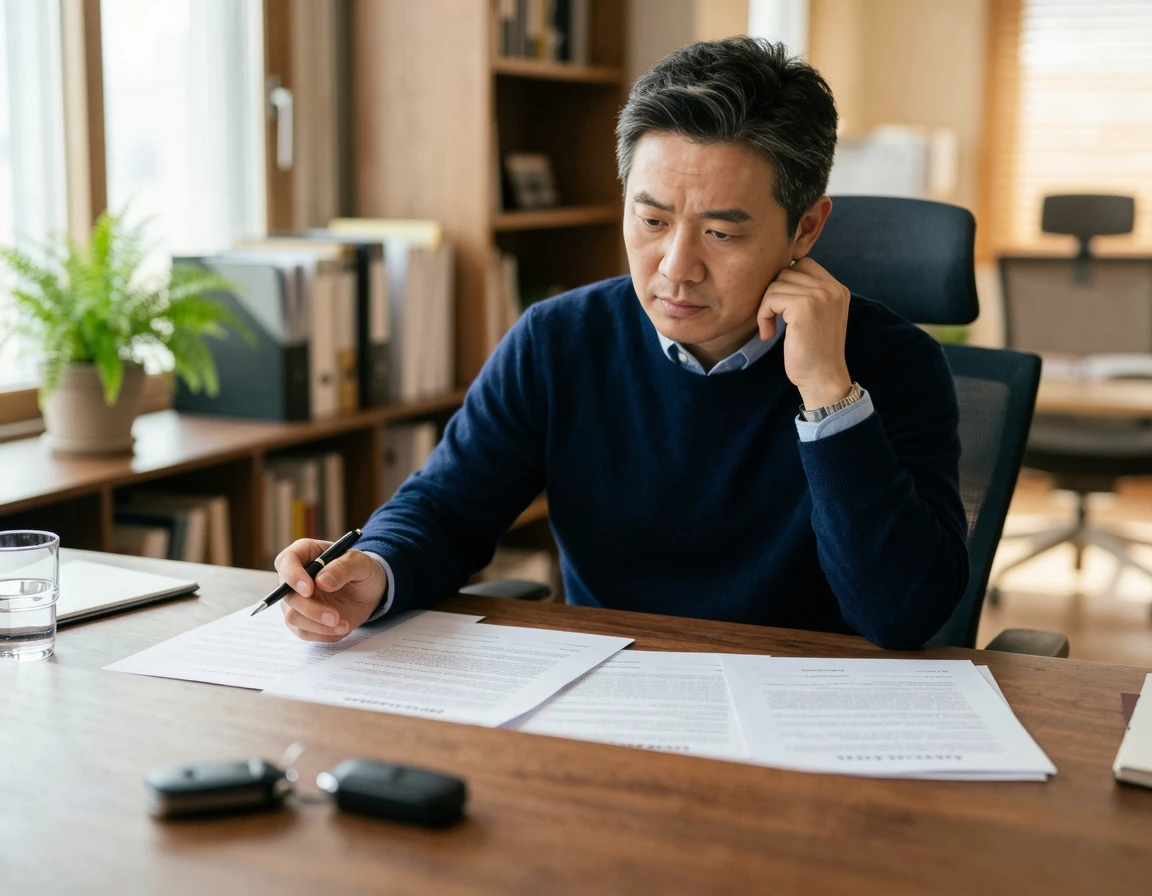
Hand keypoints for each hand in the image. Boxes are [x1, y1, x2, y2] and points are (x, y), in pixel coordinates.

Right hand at [273, 539, 387, 641]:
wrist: (369, 591)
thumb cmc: (361, 569)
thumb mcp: (360, 563)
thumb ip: (343, 568)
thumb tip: (322, 581)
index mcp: (305, 553)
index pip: (286, 562)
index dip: (293, 576)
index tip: (309, 590)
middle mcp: (294, 578)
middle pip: (287, 595)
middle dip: (311, 609)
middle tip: (335, 617)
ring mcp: (296, 600)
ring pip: (293, 617)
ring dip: (318, 625)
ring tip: (344, 625)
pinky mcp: (303, 620)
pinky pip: (303, 632)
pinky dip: (322, 634)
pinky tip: (341, 629)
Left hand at [757, 257, 852, 409]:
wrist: (823, 378)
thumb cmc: (814, 353)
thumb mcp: (817, 316)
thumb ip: (807, 294)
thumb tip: (778, 275)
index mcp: (838, 289)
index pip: (804, 264)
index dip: (785, 282)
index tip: (781, 308)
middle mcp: (832, 288)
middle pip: (787, 271)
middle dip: (773, 295)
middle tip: (772, 320)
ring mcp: (820, 296)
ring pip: (776, 284)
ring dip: (766, 307)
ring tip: (770, 329)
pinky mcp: (804, 307)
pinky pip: (771, 299)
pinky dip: (763, 316)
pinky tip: (769, 334)